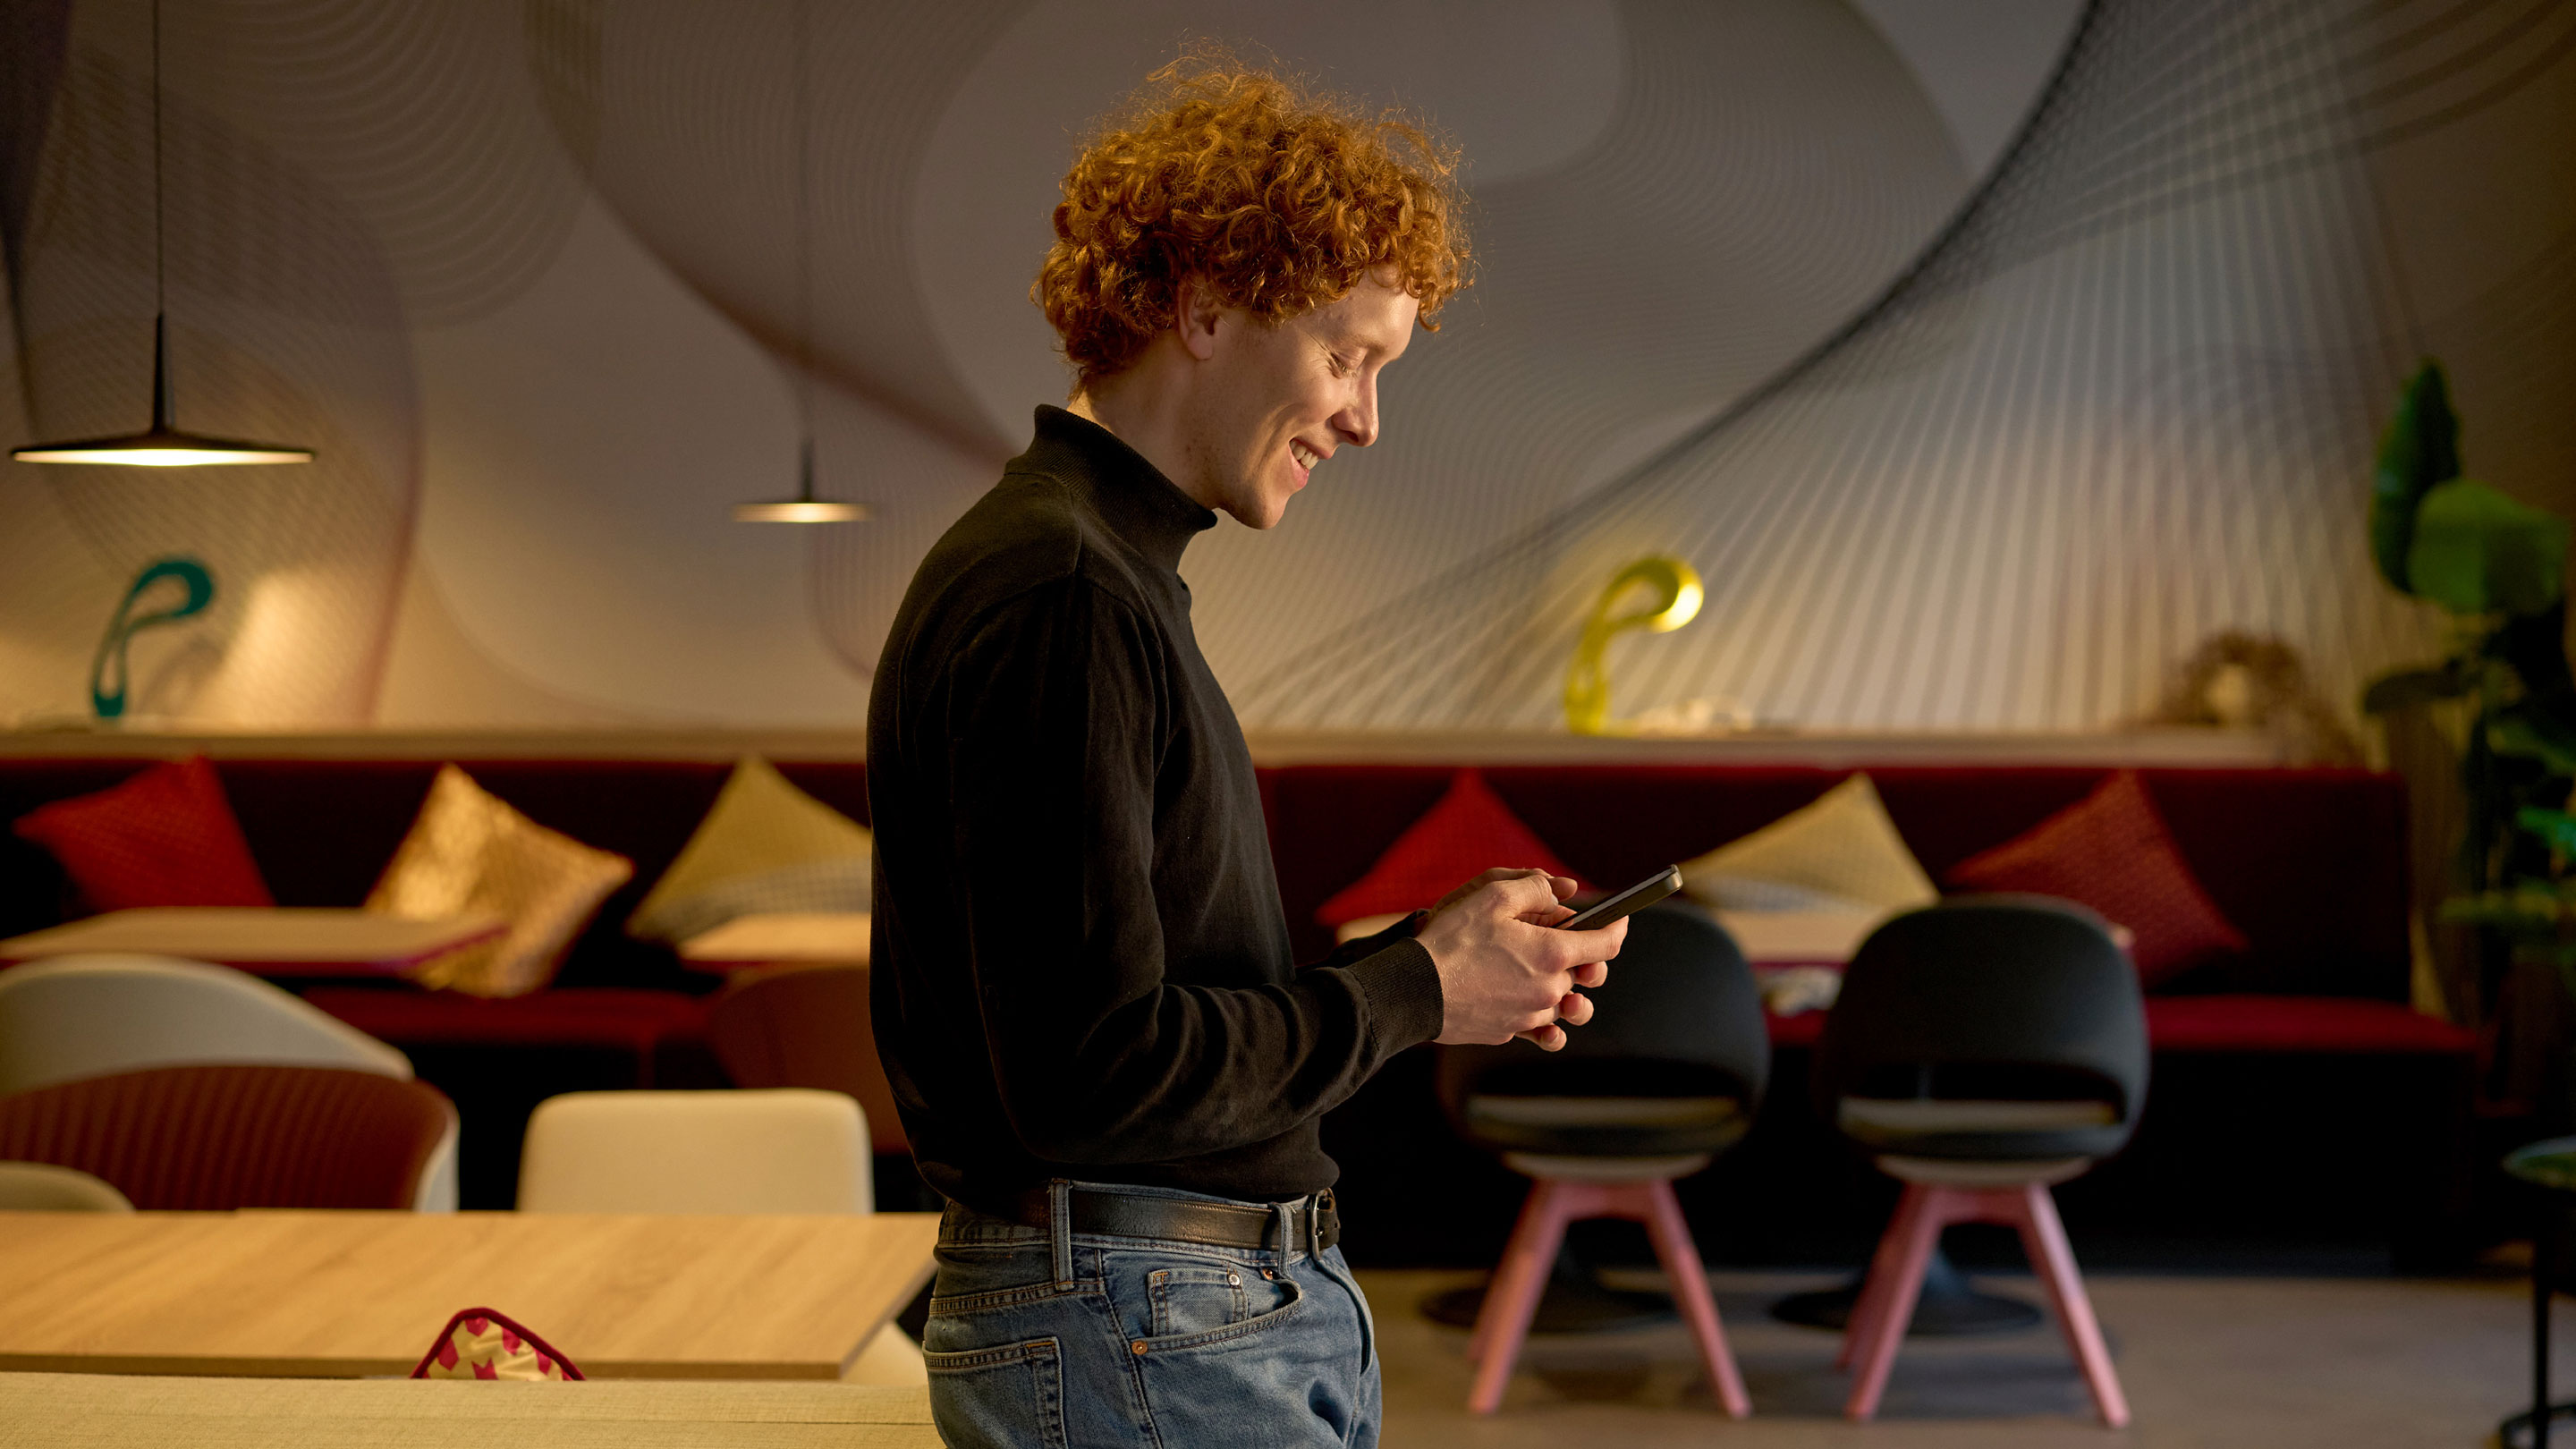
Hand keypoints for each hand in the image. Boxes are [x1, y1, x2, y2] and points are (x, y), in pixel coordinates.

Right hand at [1417, 870, 1623, 1050]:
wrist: (1415, 990)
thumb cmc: (1451, 942)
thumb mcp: (1491, 896)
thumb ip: (1535, 888)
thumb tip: (1560, 893)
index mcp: (1552, 954)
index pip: (1606, 944)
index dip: (1617, 928)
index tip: (1619, 919)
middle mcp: (1548, 990)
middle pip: (1581, 973)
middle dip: (1575, 954)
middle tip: (1550, 936)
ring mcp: (1529, 1016)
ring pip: (1560, 1001)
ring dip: (1557, 986)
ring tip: (1539, 972)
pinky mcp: (1509, 1032)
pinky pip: (1536, 1025)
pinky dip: (1537, 1014)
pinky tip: (1525, 1003)